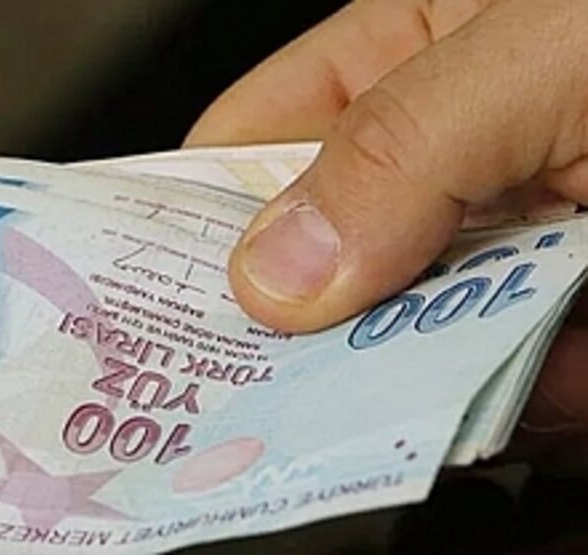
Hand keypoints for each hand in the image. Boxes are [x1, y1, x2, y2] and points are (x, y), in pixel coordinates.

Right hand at [188, 0, 587, 469]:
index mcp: (401, 61)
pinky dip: (530, 399)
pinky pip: (515, 381)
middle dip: (302, 325)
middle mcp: (443, 161)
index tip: (146, 297)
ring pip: (411, 339)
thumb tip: (273, 267)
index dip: (186, 216)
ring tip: (482, 357)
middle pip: (316, 262)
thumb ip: (400, 145)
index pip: (247, 145)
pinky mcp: (580, 324)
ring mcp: (513, 246)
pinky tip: (568, 373)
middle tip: (263, 386)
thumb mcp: (545, 39)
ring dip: (431, 370)